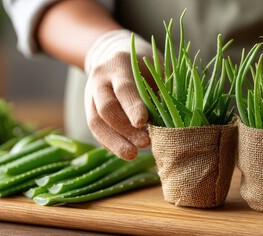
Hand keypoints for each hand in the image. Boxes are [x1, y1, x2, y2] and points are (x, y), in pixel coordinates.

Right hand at [84, 30, 151, 159]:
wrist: (115, 54)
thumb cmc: (145, 64)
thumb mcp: (156, 68)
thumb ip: (162, 90)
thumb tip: (173, 120)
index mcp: (119, 64)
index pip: (124, 88)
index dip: (133, 107)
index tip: (143, 123)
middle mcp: (100, 78)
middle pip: (106, 108)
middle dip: (125, 129)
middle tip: (145, 143)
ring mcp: (90, 94)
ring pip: (95, 122)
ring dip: (114, 142)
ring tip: (132, 155)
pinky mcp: (89, 109)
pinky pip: (96, 130)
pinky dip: (109, 142)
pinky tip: (124, 150)